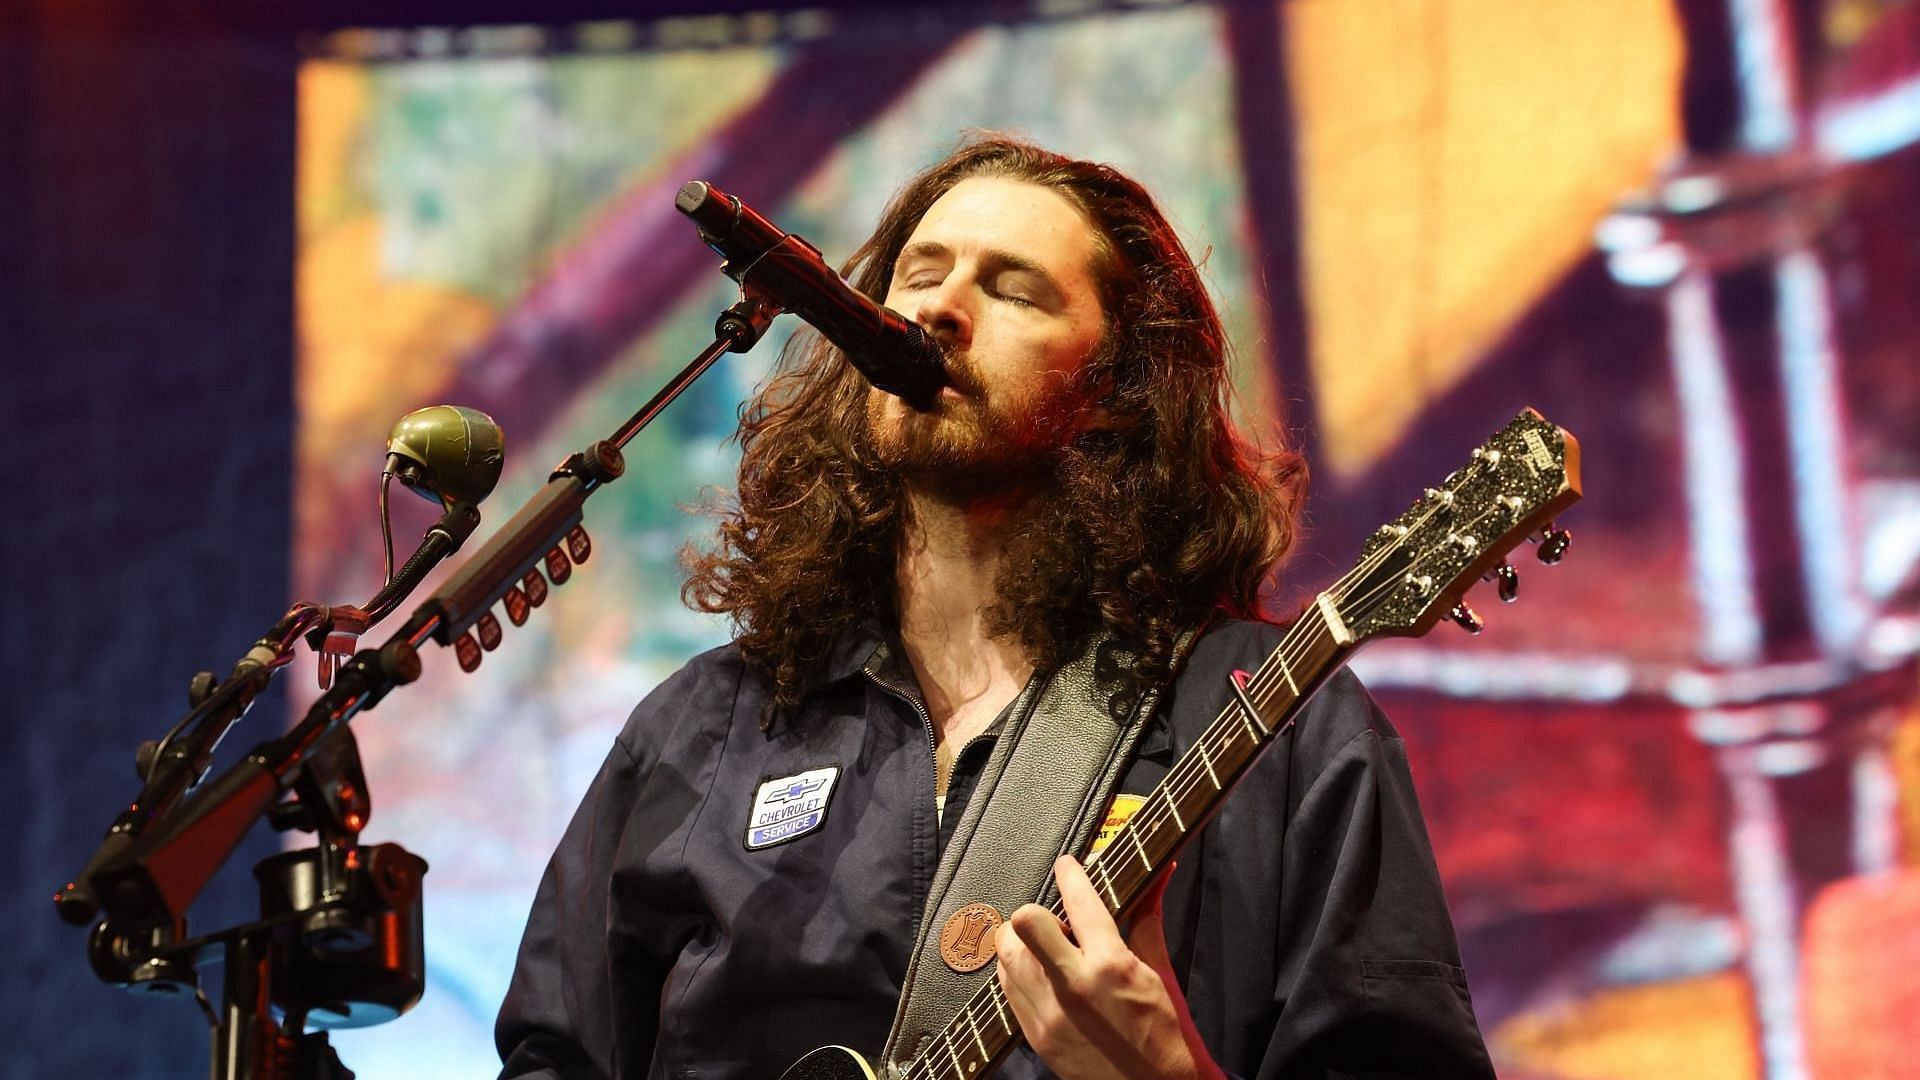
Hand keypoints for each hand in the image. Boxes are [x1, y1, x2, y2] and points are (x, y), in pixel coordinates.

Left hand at [995, 856, 1223, 1079]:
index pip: (1079, 900)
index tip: (1068, 866)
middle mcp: (1074, 987)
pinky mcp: (1036, 1037)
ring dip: (1022, 943)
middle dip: (1036, 912)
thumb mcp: (1161, 972)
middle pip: (1024, 922)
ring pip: (1006, 955)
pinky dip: (1018, 974)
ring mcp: (1049, 1015)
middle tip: (1054, 921)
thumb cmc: (1167, 1036)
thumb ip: (1148, 918)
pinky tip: (1041, 977)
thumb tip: (1160, 873)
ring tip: (1047, 950)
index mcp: (1111, 965)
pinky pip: (1007, 990)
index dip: (1070, 873)